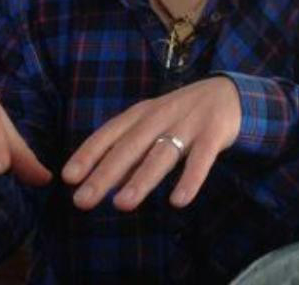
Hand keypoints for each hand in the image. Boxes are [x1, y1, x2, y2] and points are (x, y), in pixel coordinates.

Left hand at [61, 76, 241, 211]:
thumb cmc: (182, 114)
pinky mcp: (214, 134)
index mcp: (143, 113)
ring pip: (162, 153)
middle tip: (83, 200)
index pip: (111, 132)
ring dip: (141, 179)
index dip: (89, 153)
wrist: (229, 93)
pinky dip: (190, 179)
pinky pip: (201, 159)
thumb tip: (102, 182)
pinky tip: (179, 201)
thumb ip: (131, 151)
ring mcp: (189, 124)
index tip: (69, 177)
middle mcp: (162, 116)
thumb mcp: (153, 124)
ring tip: (122, 204)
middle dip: (106, 173)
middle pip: (131, 146)